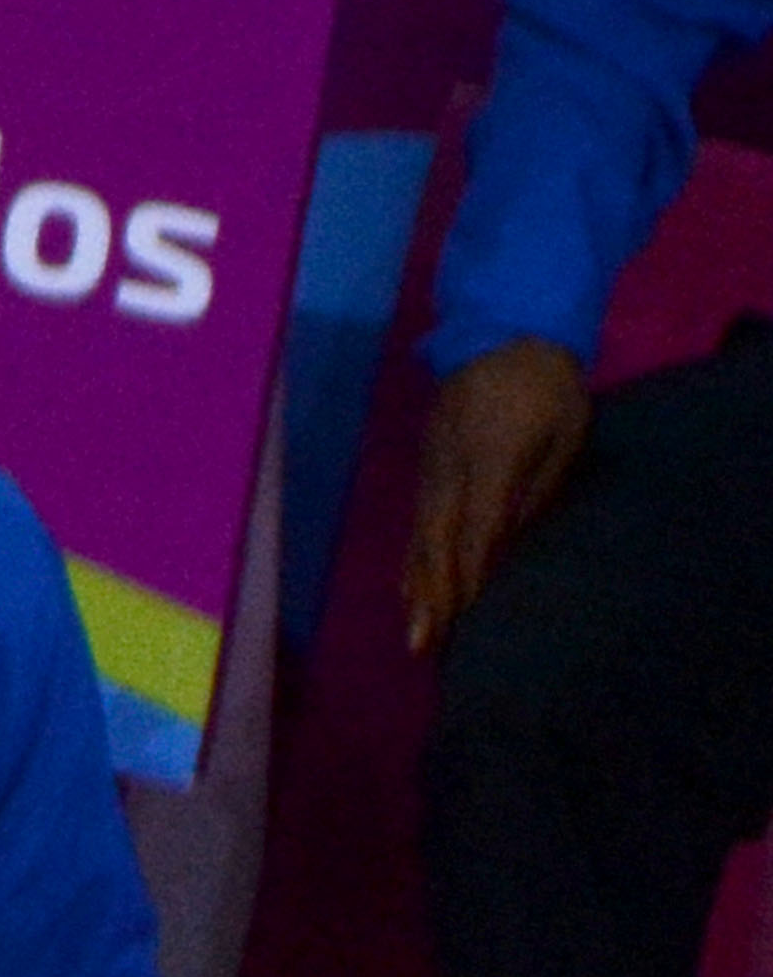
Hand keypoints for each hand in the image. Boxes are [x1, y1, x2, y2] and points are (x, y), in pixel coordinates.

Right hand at [405, 341, 589, 652]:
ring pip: (420, 537)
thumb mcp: (565, 431)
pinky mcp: (424, 466)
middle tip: (423, 646)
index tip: (464, 621)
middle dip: (430, 597)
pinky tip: (410, 586)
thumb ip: (541, 487)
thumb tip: (513, 540)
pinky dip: (413, 559)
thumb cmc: (547, 384)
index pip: (475, 531)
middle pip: (435, 544)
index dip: (467, 579)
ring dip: (416, 586)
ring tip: (415, 630)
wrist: (500, 330)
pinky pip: (417, 521)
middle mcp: (450, 471)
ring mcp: (431, 468)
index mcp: (489, 460)